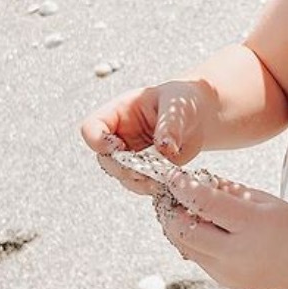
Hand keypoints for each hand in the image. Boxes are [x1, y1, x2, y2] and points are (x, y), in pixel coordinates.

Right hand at [80, 79, 215, 195]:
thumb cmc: (181, 101)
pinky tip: (168, 181)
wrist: (196, 116)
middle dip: (123, 168)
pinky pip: (141, 185)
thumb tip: (165, 148)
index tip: (120, 147)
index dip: (99, 142)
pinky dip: (152, 187)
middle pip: (104, 159)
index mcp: (117, 113)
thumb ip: (169, 124)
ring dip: (139, 181)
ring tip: (161, 177)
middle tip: (146, 170)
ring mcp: (130, 156)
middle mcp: (118, 137)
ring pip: (122, 177)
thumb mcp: (176, 106)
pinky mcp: (145, 171)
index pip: (91, 128)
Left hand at [155, 169, 287, 288]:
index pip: (204, 204)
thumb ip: (230, 190)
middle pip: (184, 230)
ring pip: (184, 246)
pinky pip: (196, 257)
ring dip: (176, 226)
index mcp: (250, 225)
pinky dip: (191, 240)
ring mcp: (226, 271)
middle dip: (170, 210)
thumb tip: (198, 180)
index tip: (172, 177)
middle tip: (170, 194)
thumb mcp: (265, 200)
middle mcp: (234, 252)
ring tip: (180, 209)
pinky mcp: (222, 280)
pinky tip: (198, 226)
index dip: (183, 188)